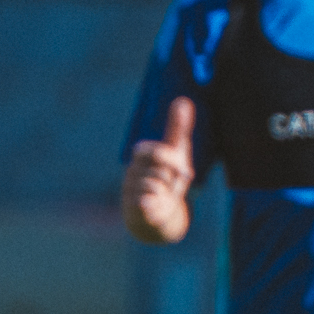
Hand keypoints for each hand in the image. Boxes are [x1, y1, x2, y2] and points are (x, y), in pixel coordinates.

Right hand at [123, 97, 194, 243]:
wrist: (160, 213)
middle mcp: (131, 171)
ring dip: (167, 193)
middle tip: (174, 184)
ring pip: (155, 186)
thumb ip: (178, 128)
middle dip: (173, 179)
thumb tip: (183, 99)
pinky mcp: (131, 208)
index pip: (152, 150)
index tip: (180, 165)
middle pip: (160, 170)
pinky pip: (144, 202)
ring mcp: (129, 190)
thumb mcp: (177, 152)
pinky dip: (153, 204)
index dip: (170, 159)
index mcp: (141, 156)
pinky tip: (155, 205)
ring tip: (165, 196)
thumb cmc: (169, 178)